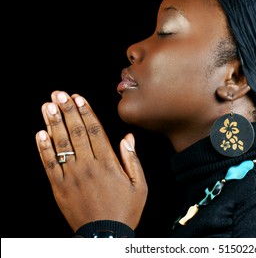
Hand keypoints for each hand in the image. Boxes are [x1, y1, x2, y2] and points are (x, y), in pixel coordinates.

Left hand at [35, 91, 146, 231]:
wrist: (105, 236)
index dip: (86, 113)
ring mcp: (72, 177)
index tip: (78, 98)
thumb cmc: (126, 210)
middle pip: (76, 133)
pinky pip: (50, 165)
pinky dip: (44, 149)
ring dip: (53, 124)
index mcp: (109, 164)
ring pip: (61, 145)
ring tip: (48, 106)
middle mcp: (89, 167)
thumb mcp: (140, 185)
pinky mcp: (60, 188)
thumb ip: (132, 160)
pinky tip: (40, 134)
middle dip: (67, 111)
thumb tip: (128, 137)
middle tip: (59, 94)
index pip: (95, 132)